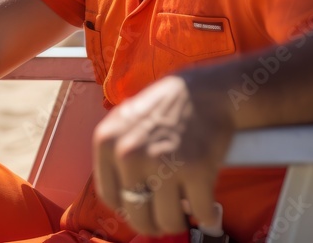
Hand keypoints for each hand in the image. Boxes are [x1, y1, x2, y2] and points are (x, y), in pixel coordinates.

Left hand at [93, 75, 233, 236]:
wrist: (203, 90)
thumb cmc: (164, 109)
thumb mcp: (123, 123)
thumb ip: (115, 158)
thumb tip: (120, 204)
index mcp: (106, 142)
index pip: (110, 198)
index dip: (128, 207)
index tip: (142, 206)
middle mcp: (129, 154)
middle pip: (137, 216)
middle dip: (153, 222)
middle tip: (165, 216)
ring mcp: (162, 163)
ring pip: (167, 222)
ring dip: (178, 222)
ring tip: (184, 210)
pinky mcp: (196, 169)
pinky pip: (200, 213)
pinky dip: (206, 215)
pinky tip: (207, 206)